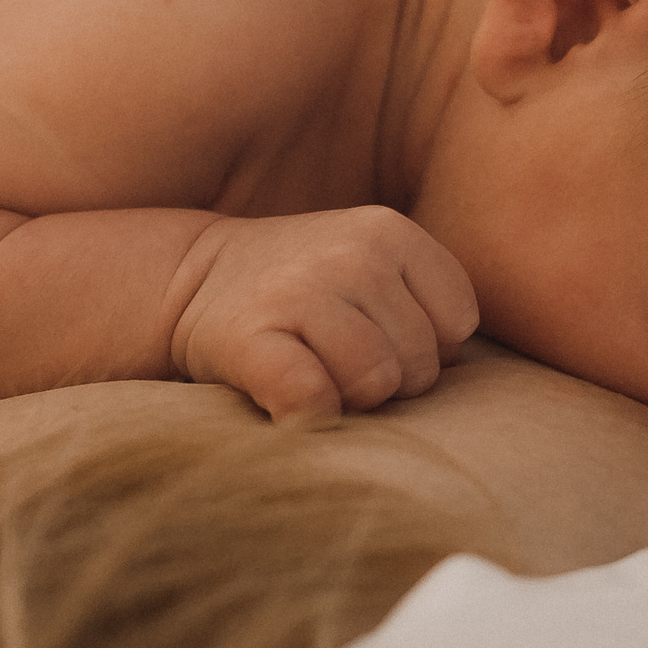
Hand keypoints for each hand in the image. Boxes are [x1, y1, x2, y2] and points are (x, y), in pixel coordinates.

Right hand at [169, 208, 478, 427]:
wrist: (190, 279)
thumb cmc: (303, 291)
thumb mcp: (374, 265)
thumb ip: (425, 306)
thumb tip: (456, 371)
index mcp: (390, 231)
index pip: (457, 324)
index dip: (424, 347)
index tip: (378, 336)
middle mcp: (352, 254)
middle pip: (418, 364)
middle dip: (386, 379)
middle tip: (336, 359)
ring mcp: (299, 293)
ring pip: (374, 384)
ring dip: (347, 398)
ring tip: (313, 371)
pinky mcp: (251, 339)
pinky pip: (312, 399)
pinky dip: (309, 416)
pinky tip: (289, 400)